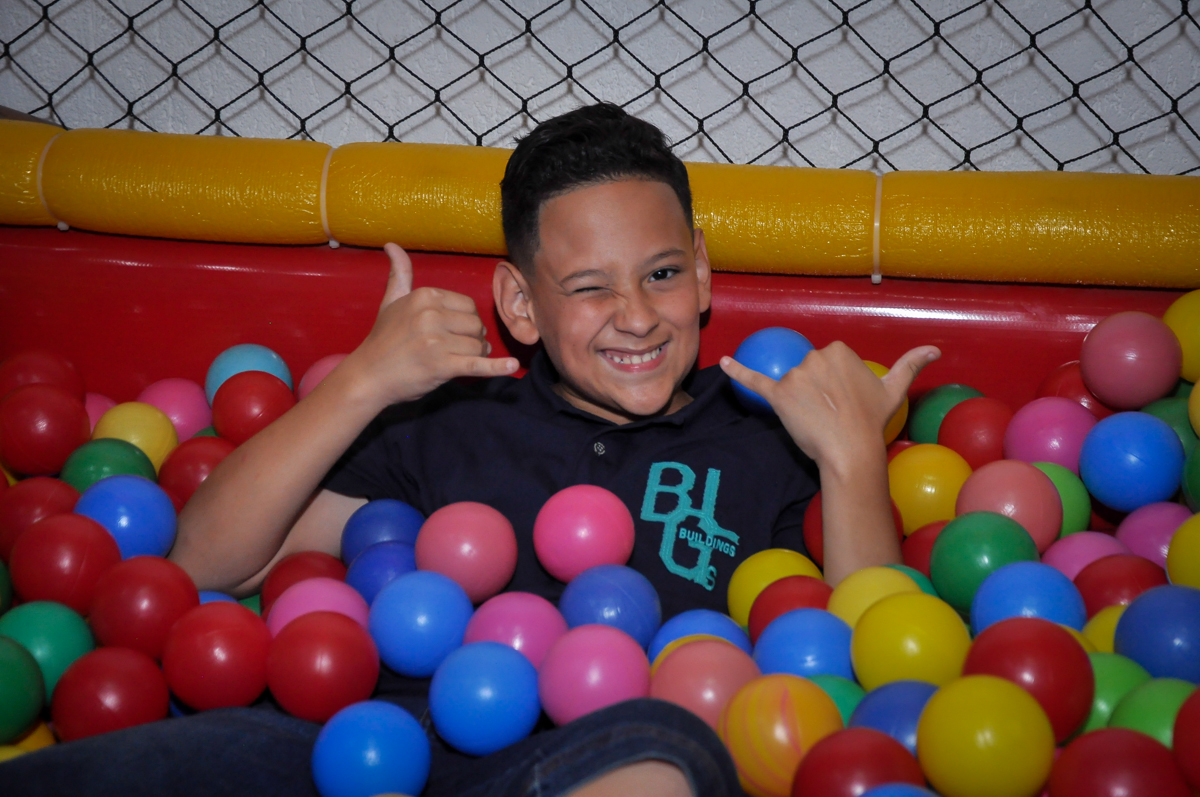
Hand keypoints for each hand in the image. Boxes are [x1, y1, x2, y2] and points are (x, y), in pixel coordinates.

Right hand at [344, 243, 518, 406]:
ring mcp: (436, 342)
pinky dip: (496, 367)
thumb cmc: (383, 339)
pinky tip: (511, 366)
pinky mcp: (442, 366)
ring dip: (477, 354)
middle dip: (473, 337)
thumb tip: (392, 244)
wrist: (368, 376)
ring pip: (478, 344)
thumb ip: (400, 273)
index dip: (466, 321)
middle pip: (476, 324)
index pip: (468, 305)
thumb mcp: (390, 301)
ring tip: (460, 359)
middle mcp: (431, 315)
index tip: (453, 331)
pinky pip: (477, 365)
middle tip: (457, 348)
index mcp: (424, 296)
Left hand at [720, 342, 939, 471]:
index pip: (826, 361)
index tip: (842, 401)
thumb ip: (910, 364)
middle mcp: (814, 356)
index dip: (832, 383)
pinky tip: (723, 362)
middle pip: (807, 370)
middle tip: (829, 413)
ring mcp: (795, 375)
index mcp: (838, 350)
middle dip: (814, 390)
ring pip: (790, 383)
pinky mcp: (777, 394)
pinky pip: (754, 380)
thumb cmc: (872, 421)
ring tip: (815, 419)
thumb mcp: (893, 390)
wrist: (851, 451)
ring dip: (798, 399)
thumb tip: (934, 350)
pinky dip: (737, 371)